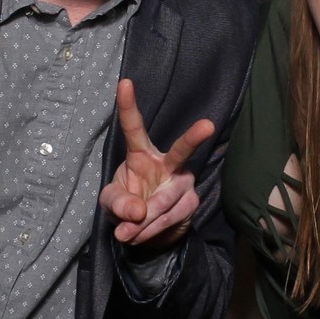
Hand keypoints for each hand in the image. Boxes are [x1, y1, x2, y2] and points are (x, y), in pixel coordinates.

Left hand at [99, 78, 213, 250]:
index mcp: (142, 153)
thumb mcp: (111, 201)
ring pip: (164, 201)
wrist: (147, 230)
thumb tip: (137, 212)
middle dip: (195, 137)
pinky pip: (170, 218)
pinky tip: (139, 235)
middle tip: (208, 125)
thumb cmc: (128, 203)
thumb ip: (118, 203)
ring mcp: (183, 182)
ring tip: (125, 234)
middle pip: (182, 150)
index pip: (134, 127)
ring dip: (142, 222)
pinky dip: (150, 230)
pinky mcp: (191, 202)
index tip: (124, 83)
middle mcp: (168, 163)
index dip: (128, 105)